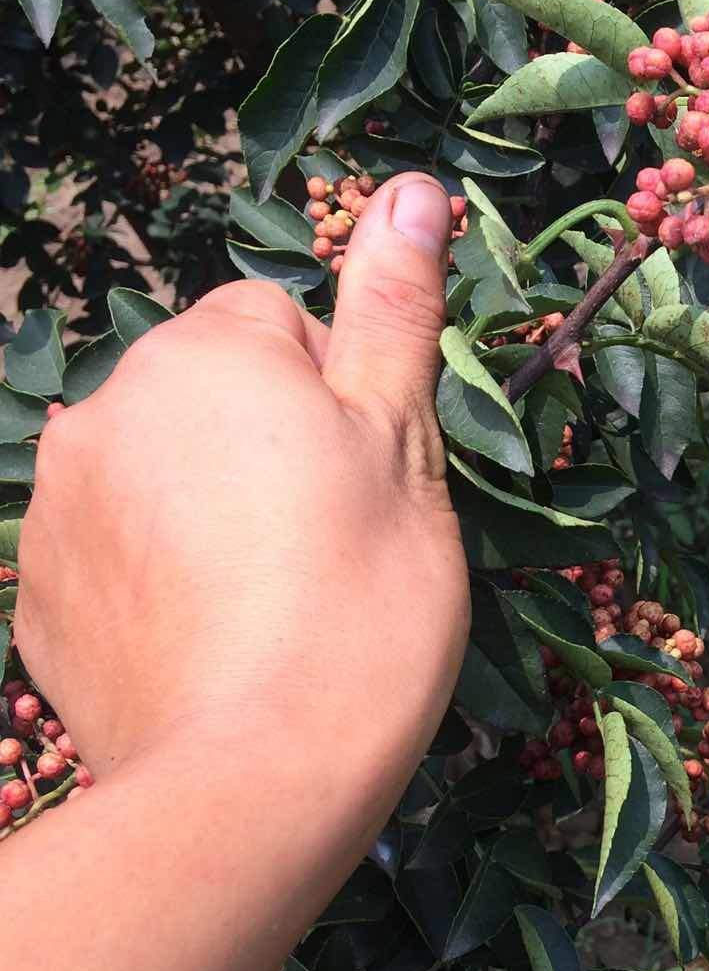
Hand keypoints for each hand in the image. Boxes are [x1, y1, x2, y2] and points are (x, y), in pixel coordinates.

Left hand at [15, 171, 468, 822]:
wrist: (255, 783)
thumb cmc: (359, 602)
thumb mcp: (403, 444)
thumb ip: (393, 310)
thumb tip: (410, 187)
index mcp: (203, 352)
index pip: (276, 321)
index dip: (334, 398)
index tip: (362, 484)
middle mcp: (104, 406)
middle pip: (205, 393)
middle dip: (258, 446)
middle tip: (323, 548)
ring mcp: (56, 506)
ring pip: (154, 472)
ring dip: (202, 509)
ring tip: (264, 605)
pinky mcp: (37, 596)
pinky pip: (110, 552)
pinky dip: (152, 579)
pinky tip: (207, 642)